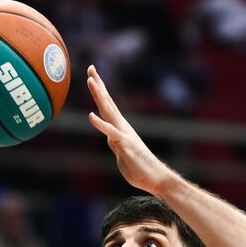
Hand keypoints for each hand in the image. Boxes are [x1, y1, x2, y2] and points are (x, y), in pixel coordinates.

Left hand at [86, 65, 173, 194]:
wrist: (155, 178)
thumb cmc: (139, 168)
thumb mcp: (122, 153)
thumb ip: (115, 143)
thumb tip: (109, 137)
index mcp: (120, 128)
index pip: (108, 105)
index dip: (100, 90)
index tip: (92, 75)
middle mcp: (122, 127)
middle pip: (107, 102)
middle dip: (98, 85)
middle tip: (91, 67)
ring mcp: (124, 134)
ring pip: (109, 111)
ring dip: (99, 96)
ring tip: (90, 81)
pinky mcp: (125, 144)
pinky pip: (111, 133)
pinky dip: (100, 124)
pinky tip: (91, 116)